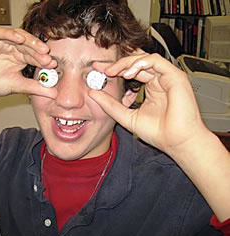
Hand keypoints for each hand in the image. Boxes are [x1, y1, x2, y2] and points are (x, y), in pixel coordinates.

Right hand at [0, 27, 56, 103]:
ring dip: (28, 40)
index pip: (34, 54)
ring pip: (16, 36)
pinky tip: (19, 39)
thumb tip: (55, 94)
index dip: (43, 58)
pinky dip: (9, 34)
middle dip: (38, 49)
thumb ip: (37, 88)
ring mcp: (0, 42)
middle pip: (28, 43)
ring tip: (39, 48)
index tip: (52, 64)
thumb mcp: (20, 86)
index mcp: (21, 56)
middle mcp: (12, 47)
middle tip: (47, 55)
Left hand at [89, 51, 208, 154]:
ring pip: (145, 58)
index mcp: (151, 88)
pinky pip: (156, 61)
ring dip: (126, 62)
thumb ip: (111, 105)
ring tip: (111, 71)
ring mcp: (168, 77)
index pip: (131, 72)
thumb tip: (93, 93)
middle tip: (100, 67)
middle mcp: (160, 80)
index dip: (114, 69)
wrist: (176, 142)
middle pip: (137, 62)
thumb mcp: (126, 116)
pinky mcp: (175, 76)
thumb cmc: (158, 133)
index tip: (98, 70)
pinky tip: (128, 73)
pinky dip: (140, 63)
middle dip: (117, 63)